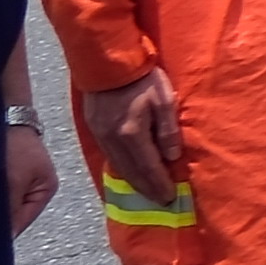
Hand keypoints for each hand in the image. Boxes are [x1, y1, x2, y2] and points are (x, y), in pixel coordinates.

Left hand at [0, 117, 55, 234]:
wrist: (1, 112)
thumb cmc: (14, 145)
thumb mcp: (13, 181)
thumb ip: (9, 211)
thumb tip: (2, 238)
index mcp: (44, 192)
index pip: (20, 223)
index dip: (1, 233)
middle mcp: (31, 188)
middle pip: (10, 215)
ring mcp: (17, 180)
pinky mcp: (1, 172)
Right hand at [78, 68, 180, 205]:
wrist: (108, 63)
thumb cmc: (143, 79)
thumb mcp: (164, 100)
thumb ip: (168, 130)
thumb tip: (172, 157)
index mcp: (132, 133)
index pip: (148, 167)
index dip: (159, 184)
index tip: (170, 198)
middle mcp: (113, 139)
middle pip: (132, 172)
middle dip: (147, 189)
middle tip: (160, 201)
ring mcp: (100, 135)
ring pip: (119, 167)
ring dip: (134, 182)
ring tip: (147, 192)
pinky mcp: (94, 130)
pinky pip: (109, 157)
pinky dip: (122, 169)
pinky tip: (129, 173)